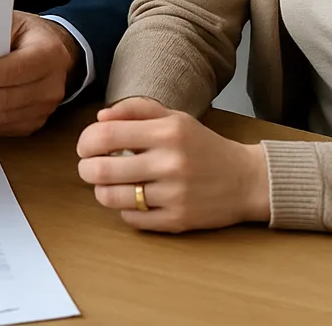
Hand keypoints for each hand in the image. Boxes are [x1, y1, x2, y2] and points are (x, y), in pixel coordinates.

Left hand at [76, 96, 270, 232]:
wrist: (246, 180)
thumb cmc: (202, 144)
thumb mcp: (174, 117)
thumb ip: (136, 109)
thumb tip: (100, 117)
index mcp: (167, 132)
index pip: (106, 135)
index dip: (86, 141)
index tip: (84, 146)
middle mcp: (170, 163)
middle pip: (103, 169)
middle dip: (86, 169)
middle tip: (87, 167)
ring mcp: (174, 195)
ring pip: (113, 197)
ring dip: (101, 191)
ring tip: (105, 184)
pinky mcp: (178, 221)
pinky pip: (132, 219)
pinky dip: (124, 209)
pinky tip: (132, 199)